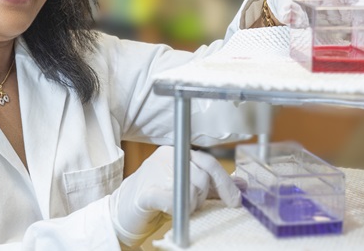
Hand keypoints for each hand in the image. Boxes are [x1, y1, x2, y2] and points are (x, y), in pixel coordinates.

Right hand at [107, 146, 239, 247]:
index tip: (235, 201)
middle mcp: (166, 156)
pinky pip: (174, 201)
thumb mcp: (187, 188)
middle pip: (203, 177)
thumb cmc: (156, 197)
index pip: (210, 163)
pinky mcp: (146, 191)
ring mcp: (154, 171)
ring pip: (191, 190)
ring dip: (189, 206)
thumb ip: (212, 186)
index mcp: (177, 152)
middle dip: (204, 197)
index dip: (225, 184)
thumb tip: (241, 185)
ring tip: (177, 208)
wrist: (121, 210)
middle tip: (195, 206)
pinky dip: (176, 210)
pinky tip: (169, 211)